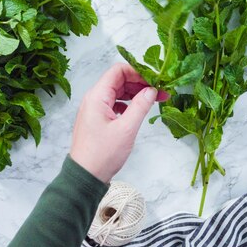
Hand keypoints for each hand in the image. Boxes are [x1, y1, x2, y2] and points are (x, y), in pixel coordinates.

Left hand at [69, 63, 168, 182]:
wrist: (85, 175)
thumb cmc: (102, 154)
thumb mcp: (126, 129)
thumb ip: (140, 106)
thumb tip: (152, 90)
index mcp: (97, 96)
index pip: (118, 70)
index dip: (138, 72)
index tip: (156, 79)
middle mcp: (94, 98)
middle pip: (119, 80)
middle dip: (141, 83)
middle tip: (161, 91)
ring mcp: (95, 108)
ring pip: (118, 92)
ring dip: (136, 93)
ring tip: (155, 100)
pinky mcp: (98, 119)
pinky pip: (115, 103)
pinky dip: (128, 104)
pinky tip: (138, 111)